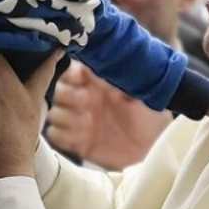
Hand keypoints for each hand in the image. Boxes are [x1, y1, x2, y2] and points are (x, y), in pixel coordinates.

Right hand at [48, 61, 172, 169]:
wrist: (155, 147)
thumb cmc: (151, 115)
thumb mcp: (140, 92)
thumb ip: (121, 77)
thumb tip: (106, 61)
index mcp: (97, 83)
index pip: (70, 71)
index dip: (71, 75)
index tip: (81, 80)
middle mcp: (84, 99)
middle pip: (57, 92)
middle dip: (68, 97)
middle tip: (87, 103)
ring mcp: (79, 121)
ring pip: (53, 114)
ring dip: (66, 119)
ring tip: (87, 125)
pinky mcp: (77, 143)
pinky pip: (55, 136)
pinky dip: (64, 136)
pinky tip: (82, 139)